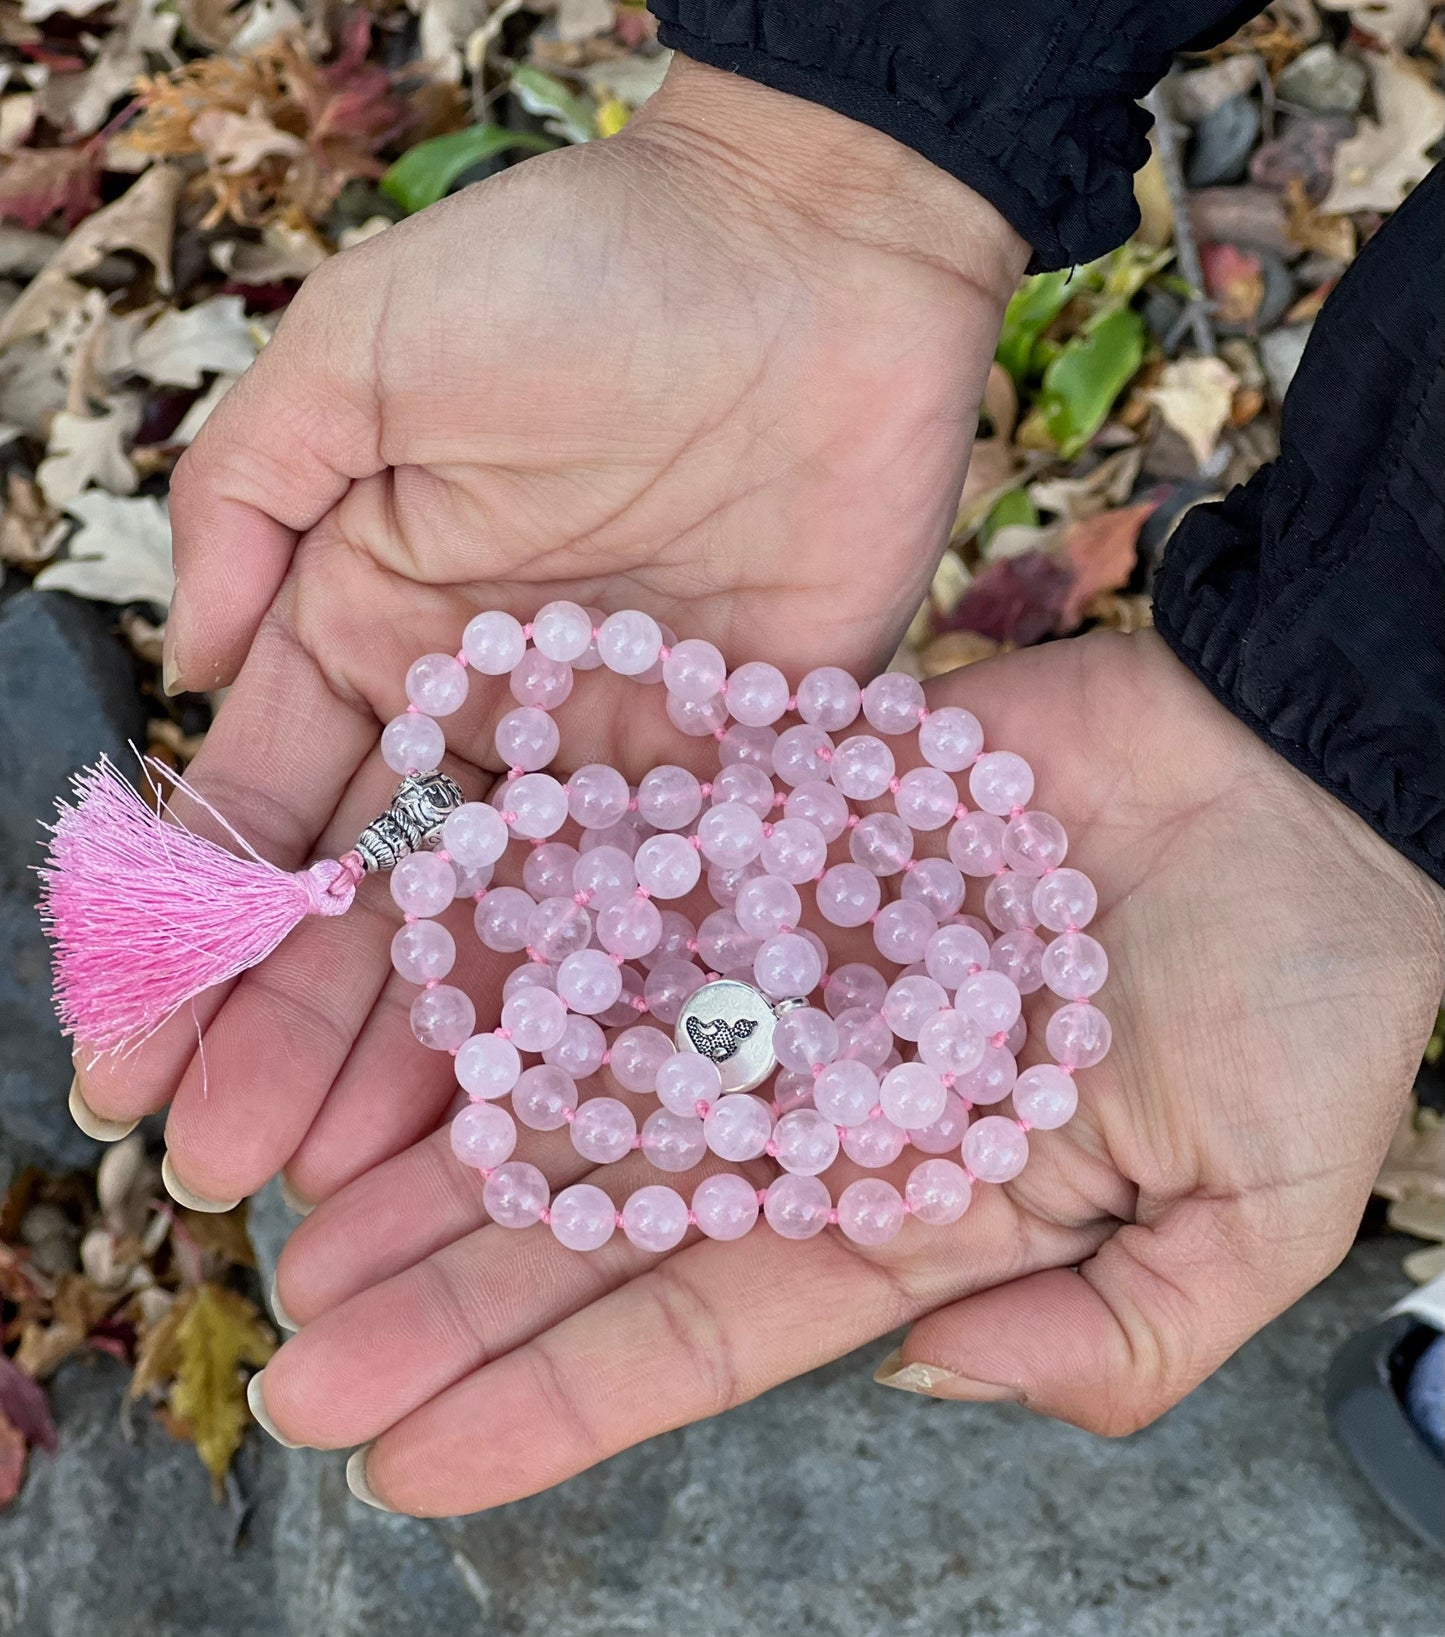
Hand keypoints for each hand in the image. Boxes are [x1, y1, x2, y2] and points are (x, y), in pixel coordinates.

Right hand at [70, 58, 1026, 1188]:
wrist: (820, 255)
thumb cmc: (584, 274)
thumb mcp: (368, 351)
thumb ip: (252, 493)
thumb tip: (184, 663)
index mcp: (386, 622)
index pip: (270, 809)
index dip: (197, 934)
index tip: (128, 1056)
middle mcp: (495, 714)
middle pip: (382, 905)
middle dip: (291, 1035)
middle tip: (218, 1171)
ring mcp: (621, 756)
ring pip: (512, 938)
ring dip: (426, 1058)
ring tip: (345, 1186)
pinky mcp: (751, 772)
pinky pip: (667, 911)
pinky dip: (606, 1008)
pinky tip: (545, 1114)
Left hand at [249, 631, 1441, 1514]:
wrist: (1312, 775)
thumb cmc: (1312, 990)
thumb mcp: (1250, 1215)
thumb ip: (1109, 1337)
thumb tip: (921, 1381)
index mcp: (910, 1201)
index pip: (702, 1324)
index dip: (556, 1400)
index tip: (409, 1463)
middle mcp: (818, 1090)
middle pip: (602, 1211)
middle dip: (451, 1301)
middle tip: (301, 1365)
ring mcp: (786, 958)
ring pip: (579, 1065)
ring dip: (442, 1146)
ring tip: (304, 1219)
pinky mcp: (778, 827)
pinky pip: (623, 890)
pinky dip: (515, 944)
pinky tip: (402, 1011)